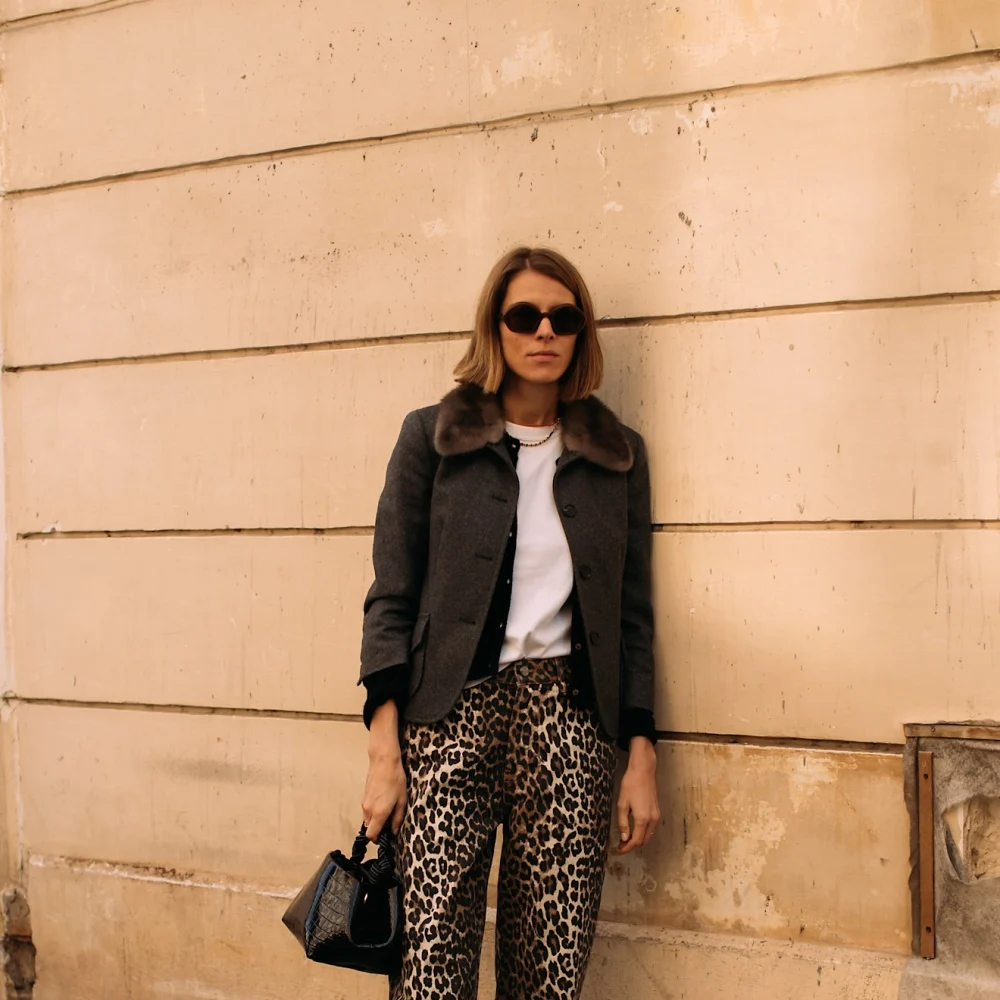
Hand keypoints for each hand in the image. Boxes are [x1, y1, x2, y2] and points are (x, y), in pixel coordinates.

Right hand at [361, 701, 406, 840]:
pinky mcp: (363, 796)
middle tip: (389, 823)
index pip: (371, 835)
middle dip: (378, 829)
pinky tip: (383, 801)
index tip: (386, 836)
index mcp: (378, 813)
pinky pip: (367, 810)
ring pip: (367, 819)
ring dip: (375, 820)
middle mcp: (368, 810)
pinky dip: (373, 811)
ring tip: (388, 810)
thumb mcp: (402, 800)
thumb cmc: (396, 780)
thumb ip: (397, 818)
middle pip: (369, 828)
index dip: (378, 839)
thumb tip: (394, 832)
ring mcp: (364, 803)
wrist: (384, 762)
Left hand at [616, 737, 659, 854]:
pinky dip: (643, 832)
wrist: (643, 771)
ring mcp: (656, 815)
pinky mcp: (657, 810)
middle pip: (644, 840)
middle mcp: (652, 819)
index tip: (619, 850)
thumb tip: (624, 838)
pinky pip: (651, 827)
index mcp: (642, 819)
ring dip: (638, 839)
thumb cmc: (630, 785)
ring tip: (626, 838)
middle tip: (621, 845)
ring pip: (648, 835)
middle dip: (633, 845)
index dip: (627, 848)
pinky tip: (634, 829)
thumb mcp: (622, 804)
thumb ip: (623, 823)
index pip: (636, 841)